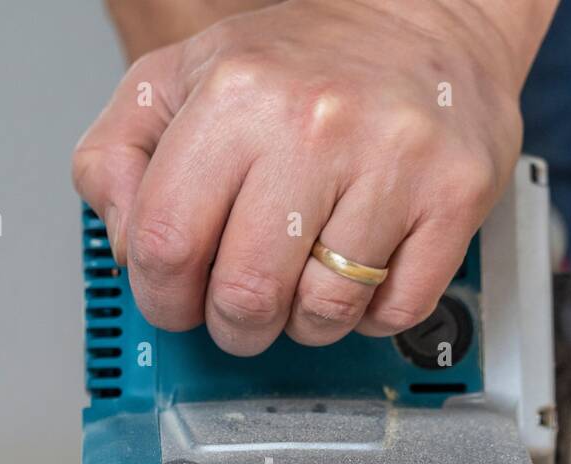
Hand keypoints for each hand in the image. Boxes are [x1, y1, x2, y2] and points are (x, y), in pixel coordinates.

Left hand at [73, 0, 552, 355]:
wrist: (428, 18)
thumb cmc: (303, 62)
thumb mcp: (179, 79)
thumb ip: (117, 157)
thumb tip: (126, 250)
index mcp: (236, 93)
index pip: (166, 244)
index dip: (163, 298)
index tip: (177, 302)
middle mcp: (315, 123)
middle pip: (245, 297)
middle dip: (235, 326)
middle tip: (243, 309)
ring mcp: (392, 162)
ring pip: (323, 314)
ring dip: (307, 322)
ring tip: (308, 278)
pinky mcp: (454, 196)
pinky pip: (394, 311)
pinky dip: (372, 313)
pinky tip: (364, 268)